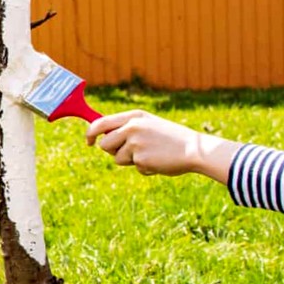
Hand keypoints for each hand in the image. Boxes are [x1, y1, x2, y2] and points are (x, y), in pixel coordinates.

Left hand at [85, 110, 240, 183]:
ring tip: (149, 154)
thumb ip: (127, 127)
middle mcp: (132, 127)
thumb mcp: (149, 125)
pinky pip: (133, 167)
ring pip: (116, 158)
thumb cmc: (170, 139)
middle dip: (112, 151)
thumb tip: (102, 136)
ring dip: (129, 160)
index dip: (90, 133)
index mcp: (133, 116)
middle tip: (130, 151)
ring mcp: (135, 142)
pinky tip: (157, 161)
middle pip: (104, 144)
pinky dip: (143, 168)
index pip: (100, 122)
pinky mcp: (140, 158)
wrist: (194, 149)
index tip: (88, 142)